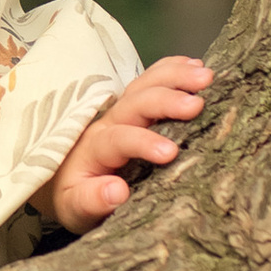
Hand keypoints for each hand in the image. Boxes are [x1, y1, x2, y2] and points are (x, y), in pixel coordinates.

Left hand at [44, 57, 211, 233]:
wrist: (66, 183)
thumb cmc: (75, 197)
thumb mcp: (76, 208)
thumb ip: (91, 200)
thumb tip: (117, 191)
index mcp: (95, 149)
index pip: (117, 139)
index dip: (142, 141)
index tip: (170, 152)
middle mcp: (108, 123)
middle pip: (134, 103)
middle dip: (165, 100)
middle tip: (198, 104)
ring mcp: (122, 111)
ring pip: (145, 85)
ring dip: (174, 76)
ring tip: (205, 76)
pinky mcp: (134, 107)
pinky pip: (150, 80)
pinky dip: (171, 68)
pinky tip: (194, 63)